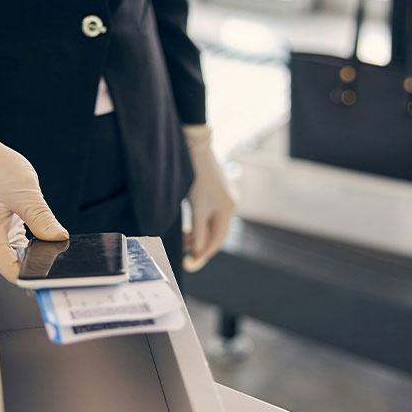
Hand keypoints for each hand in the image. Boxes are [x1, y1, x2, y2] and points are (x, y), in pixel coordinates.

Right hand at [0, 110, 67, 280]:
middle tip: (54, 248)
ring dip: (30, 257)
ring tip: (41, 236)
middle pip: (8, 266)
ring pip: (11, 262)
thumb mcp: (25, 188)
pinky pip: (11, 255)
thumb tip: (59, 238)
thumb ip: (41, 216)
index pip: (4, 264)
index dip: (27, 272)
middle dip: (33, 263)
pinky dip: (26, 251)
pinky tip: (34, 237)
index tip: (49, 272)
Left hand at [182, 124, 235, 272]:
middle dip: (199, 244)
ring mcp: (223, 197)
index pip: (217, 239)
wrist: (194, 147)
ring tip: (183, 239)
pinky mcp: (214, 191)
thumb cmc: (196, 176)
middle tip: (184, 252)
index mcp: (228, 209)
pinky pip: (208, 215)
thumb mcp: (197, 207)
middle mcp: (229, 204)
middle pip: (215, 232)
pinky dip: (198, 223)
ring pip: (210, 224)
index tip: (190, 264)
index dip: (204, 254)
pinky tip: (188, 227)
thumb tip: (198, 251)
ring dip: (197, 234)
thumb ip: (199, 231)